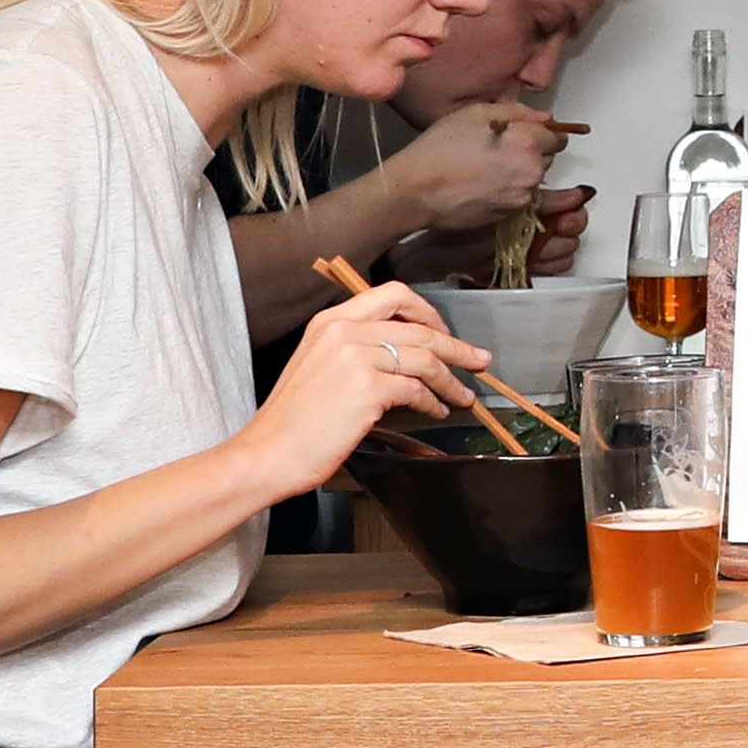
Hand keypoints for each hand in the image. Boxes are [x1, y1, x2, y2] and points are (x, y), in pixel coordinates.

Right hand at [250, 276, 484, 493]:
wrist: (268, 452)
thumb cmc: (292, 420)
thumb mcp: (317, 365)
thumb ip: (353, 349)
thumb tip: (403, 353)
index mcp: (330, 321)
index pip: (393, 295)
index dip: (428, 312)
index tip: (445, 332)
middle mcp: (343, 331)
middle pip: (419, 328)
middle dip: (456, 347)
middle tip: (479, 361)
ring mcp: (356, 357)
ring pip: (426, 359)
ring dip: (452, 380)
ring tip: (464, 396)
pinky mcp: (367, 387)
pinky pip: (417, 390)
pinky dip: (434, 401)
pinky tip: (437, 411)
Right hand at [372, 100, 569, 236]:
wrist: (417, 189)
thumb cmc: (440, 148)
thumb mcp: (476, 113)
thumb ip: (518, 112)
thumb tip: (546, 118)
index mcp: (528, 141)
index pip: (557, 136)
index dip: (540, 133)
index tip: (522, 133)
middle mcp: (532, 170)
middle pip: (548, 157)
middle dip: (531, 151)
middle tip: (497, 149)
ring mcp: (524, 195)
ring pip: (534, 178)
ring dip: (521, 172)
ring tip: (487, 167)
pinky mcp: (512, 213)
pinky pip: (521, 197)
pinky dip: (511, 190)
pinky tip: (485, 184)